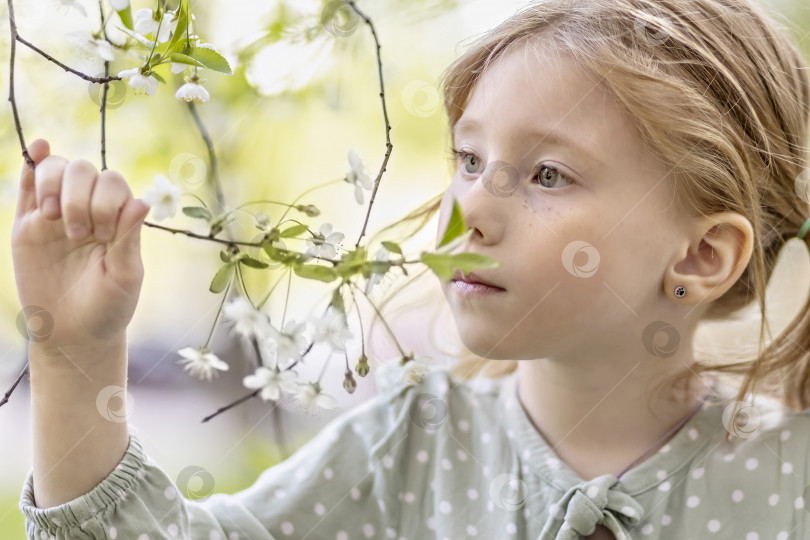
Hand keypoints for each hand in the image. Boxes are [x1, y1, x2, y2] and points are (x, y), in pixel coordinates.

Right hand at [11, 139, 151, 361]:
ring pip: (55, 171)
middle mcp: (89, 210)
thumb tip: (140, 202)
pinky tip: (39, 148)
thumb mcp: (125, 276)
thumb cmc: (109, 306)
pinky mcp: (28, 225)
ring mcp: (57, 215)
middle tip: (79, 234)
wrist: (74, 334)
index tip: (103, 234)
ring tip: (54, 218)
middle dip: (80, 196)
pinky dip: (33, 163)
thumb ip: (129, 239)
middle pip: (83, 171)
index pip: (113, 184)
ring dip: (55, 184)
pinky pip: (27, 185)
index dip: (106, 200)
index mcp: (118, 219)